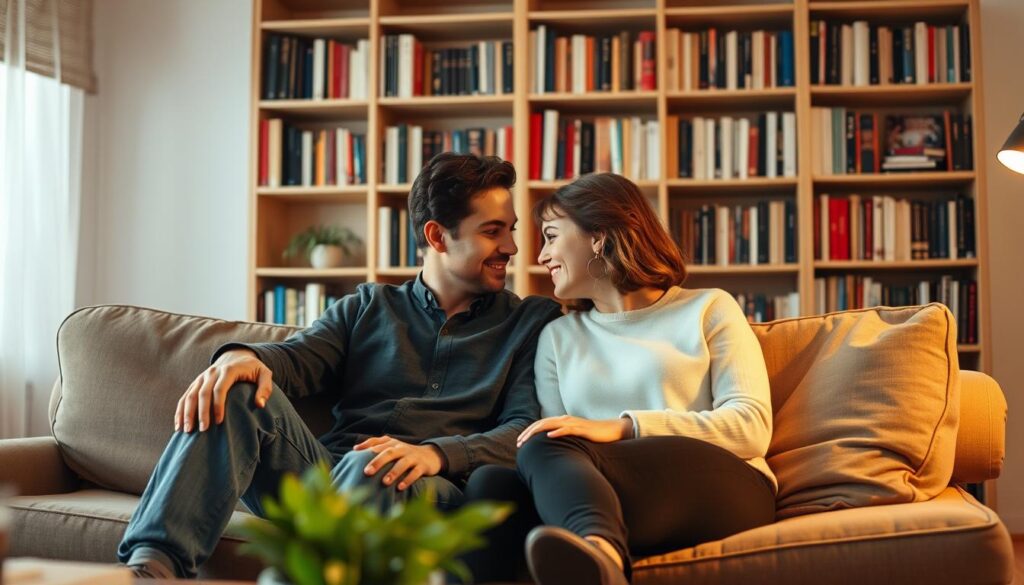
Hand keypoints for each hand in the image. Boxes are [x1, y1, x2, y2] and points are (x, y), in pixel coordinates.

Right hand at [175, 348, 272, 432]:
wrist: (238, 356)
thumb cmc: (253, 369)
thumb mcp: (264, 374)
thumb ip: (265, 388)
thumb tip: (259, 405)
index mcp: (228, 370)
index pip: (219, 388)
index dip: (218, 405)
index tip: (219, 421)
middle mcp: (212, 372)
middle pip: (202, 393)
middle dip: (201, 412)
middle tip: (203, 430)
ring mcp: (202, 377)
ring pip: (190, 395)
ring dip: (187, 413)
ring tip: (186, 431)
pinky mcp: (196, 382)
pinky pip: (185, 396)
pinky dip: (180, 410)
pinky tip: (179, 424)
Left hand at [353, 436, 443, 490]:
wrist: (430, 455)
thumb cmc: (404, 453)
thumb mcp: (391, 446)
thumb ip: (375, 444)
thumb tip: (355, 448)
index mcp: (393, 443)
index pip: (379, 443)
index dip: (367, 448)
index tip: (355, 456)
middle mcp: (402, 449)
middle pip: (389, 453)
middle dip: (378, 462)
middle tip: (367, 472)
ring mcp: (413, 457)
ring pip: (403, 463)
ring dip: (393, 473)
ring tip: (384, 482)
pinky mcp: (422, 466)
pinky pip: (415, 473)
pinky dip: (408, 480)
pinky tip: (400, 488)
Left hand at [517, 416, 633, 446]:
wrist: (611, 430)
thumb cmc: (592, 436)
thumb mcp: (574, 437)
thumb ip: (563, 439)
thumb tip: (551, 449)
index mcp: (562, 421)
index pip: (541, 424)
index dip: (529, 432)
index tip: (519, 442)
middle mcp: (565, 420)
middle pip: (542, 423)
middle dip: (528, 433)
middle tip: (518, 443)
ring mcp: (573, 423)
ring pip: (551, 425)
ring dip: (537, 432)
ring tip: (527, 440)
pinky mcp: (582, 429)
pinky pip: (567, 429)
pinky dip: (557, 431)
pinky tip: (549, 436)